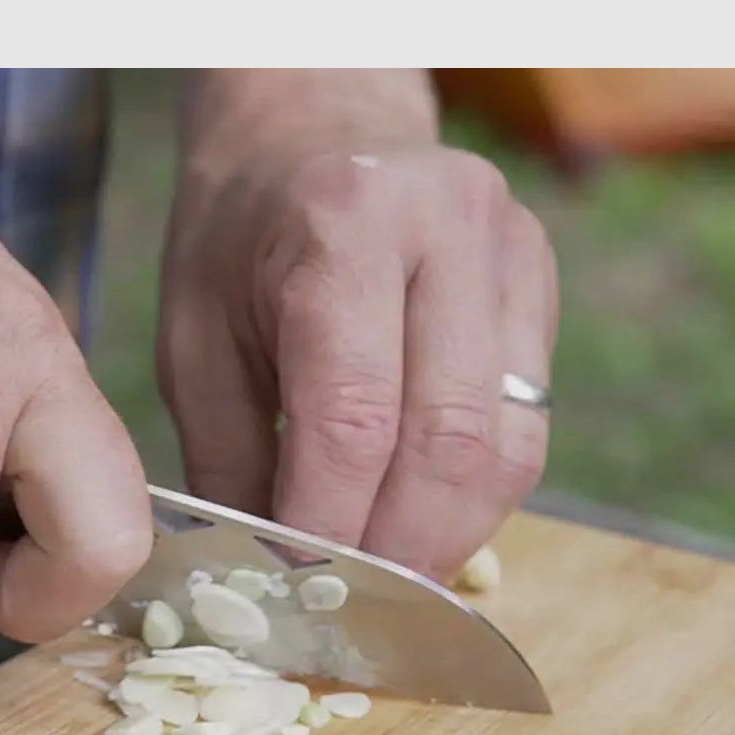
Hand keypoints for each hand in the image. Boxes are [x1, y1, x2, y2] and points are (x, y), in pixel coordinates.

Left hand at [158, 144, 557, 579]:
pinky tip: (422, 524)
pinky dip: (475, 496)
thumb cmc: (235, 241)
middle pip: (449, 440)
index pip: (353, 417)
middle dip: (396, 546)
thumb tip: (265, 577)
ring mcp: (512, 252)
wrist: (312, 132)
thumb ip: (227, 459)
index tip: (294, 582)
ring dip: (448, 536)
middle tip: (348, 602)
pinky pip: (528, 427)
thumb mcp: (193, 340)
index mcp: (342, 226)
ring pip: (507, 446)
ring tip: (387, 580)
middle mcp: (448, 228)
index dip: (327, 523)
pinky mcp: (540, 286)